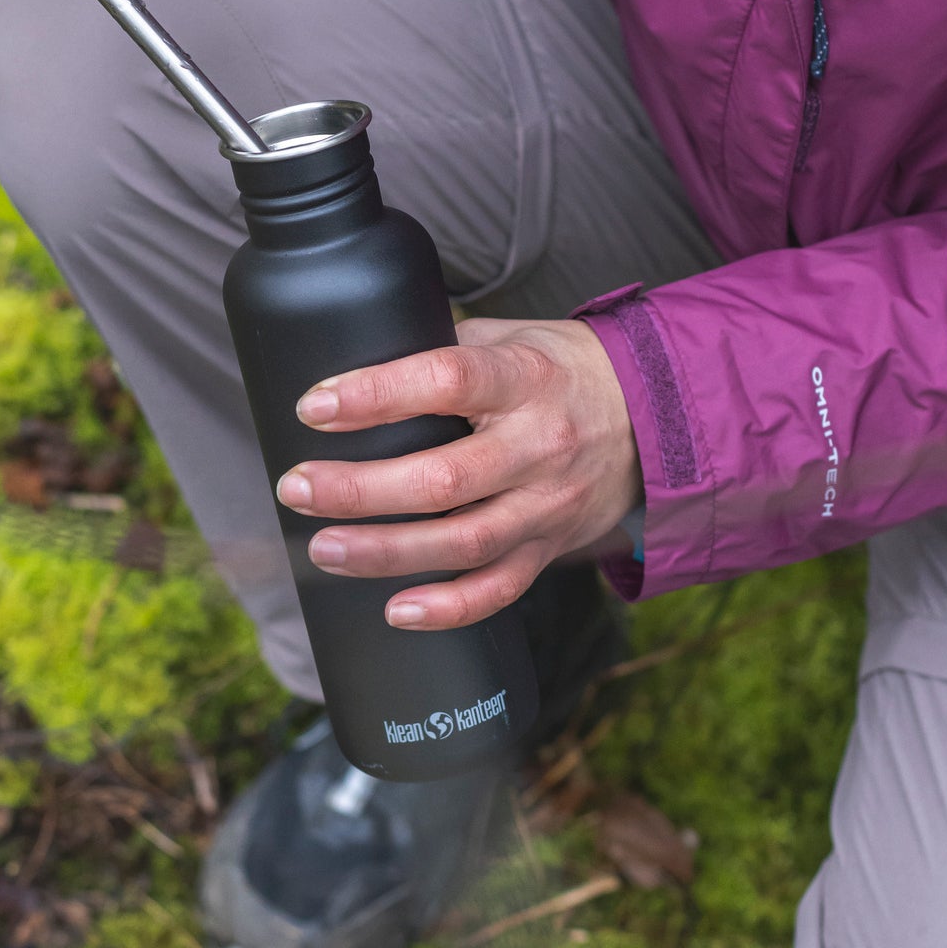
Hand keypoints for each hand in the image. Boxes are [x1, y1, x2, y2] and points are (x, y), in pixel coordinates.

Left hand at [275, 316, 640, 630]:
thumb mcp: (510, 337)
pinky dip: (448, 608)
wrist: (650, 415)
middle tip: (295, 486)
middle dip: (359, 489)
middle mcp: (539, 444)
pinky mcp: (550, 548)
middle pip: (443, 479)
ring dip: (385, 552)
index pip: (447, 380)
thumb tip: (356, 366)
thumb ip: (443, 349)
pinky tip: (395, 610)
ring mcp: (547, 504)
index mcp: (525, 377)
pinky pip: (499, 590)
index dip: (376, 394)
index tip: (315, 405)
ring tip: (322, 548)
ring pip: (463, 542)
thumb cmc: (557, 369)